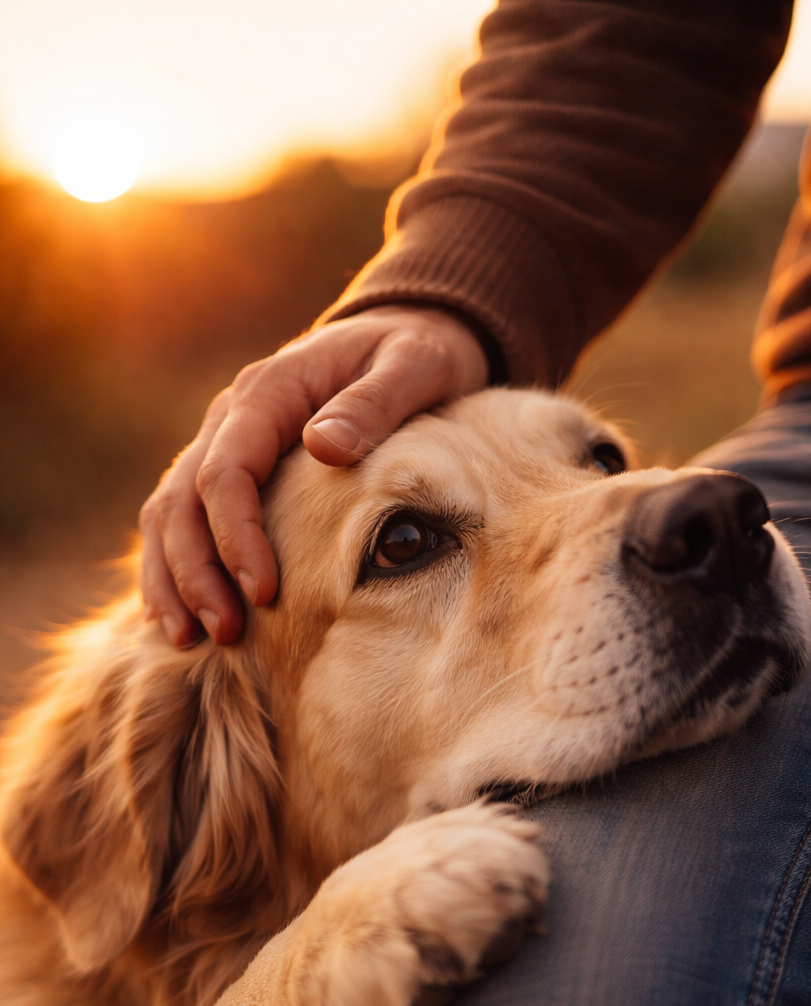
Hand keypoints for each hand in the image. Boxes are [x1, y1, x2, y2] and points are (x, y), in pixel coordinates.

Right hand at [139, 305, 489, 645]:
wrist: (407, 335)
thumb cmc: (417, 356)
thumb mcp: (415, 367)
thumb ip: (374, 403)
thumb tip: (324, 446)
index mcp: (269, 391)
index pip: (227, 471)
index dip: (237, 536)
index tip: (265, 593)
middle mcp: (232, 418)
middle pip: (182, 501)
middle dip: (197, 572)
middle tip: (225, 634)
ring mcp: (224, 444)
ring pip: (168, 514)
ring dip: (174, 578)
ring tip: (187, 640)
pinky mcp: (231, 472)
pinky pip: (182, 520)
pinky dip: (174, 568)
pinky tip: (181, 620)